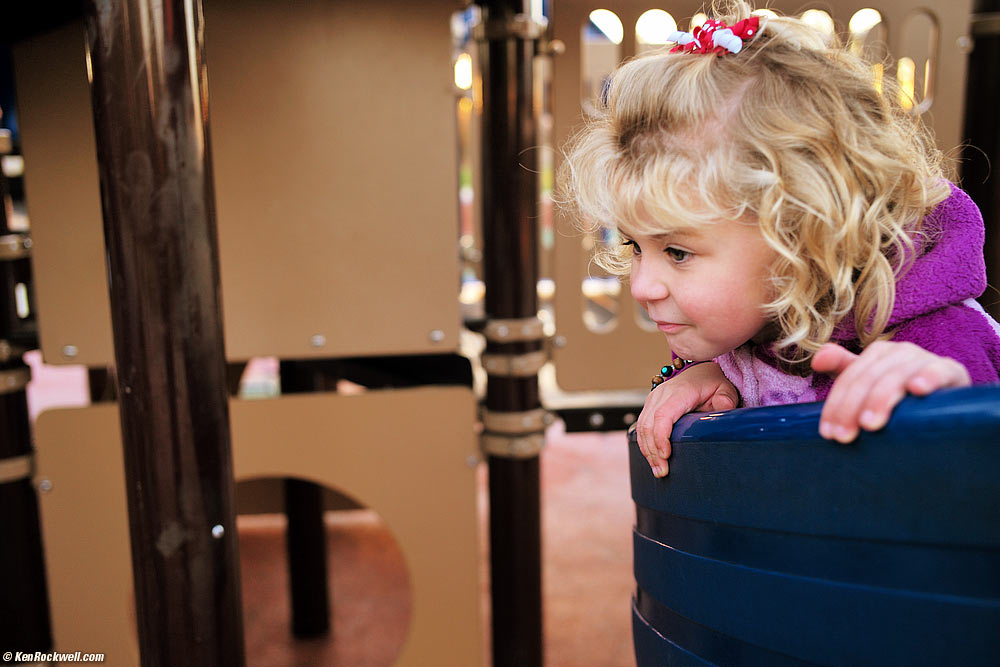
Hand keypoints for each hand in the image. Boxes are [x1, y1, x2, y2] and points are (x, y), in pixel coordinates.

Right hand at [635, 362, 738, 477]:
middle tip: (662, 472)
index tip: (666, 455)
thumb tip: (722, 409)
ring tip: (657, 470)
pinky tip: (652, 458)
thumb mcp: (725, 389)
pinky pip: (641, 426)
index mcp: (679, 392)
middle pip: (648, 425)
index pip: (663, 415)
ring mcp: (653, 399)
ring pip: (641, 427)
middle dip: (653, 451)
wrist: (699, 371)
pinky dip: (645, 444)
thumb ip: (726, 400)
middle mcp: (661, 394)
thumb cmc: (712, 383)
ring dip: (647, 450)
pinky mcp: (649, 405)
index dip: (661, 437)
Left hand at [811, 341, 970, 442]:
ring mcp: (925, 359)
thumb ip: (843, 370)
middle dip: (852, 408)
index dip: (836, 404)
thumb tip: (816, 361)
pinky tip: (919, 389)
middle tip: (844, 437)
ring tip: (870, 423)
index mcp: (877, 354)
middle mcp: (899, 352)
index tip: (828, 433)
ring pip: (896, 376)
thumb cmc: (901, 391)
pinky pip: (939, 371)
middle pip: (868, 378)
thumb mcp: (871, 382)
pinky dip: (928, 377)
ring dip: (881, 398)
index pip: (849, 378)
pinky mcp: (951, 371)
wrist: (949, 396)